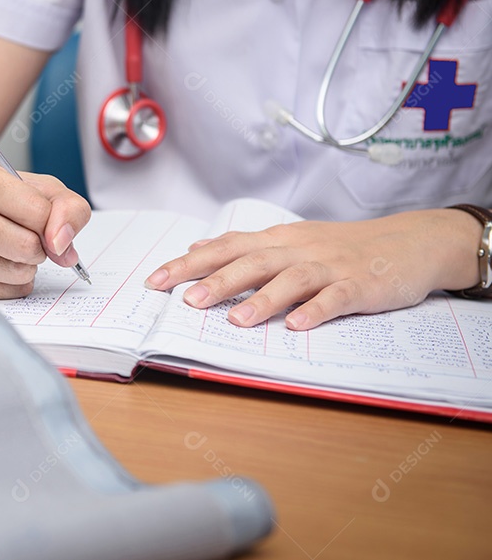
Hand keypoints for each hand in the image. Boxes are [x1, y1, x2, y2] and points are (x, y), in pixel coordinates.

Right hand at [0, 154, 91, 297]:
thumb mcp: (35, 185)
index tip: (42, 218)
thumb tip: (64, 251)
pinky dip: (11, 283)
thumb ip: (67, 208)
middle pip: (25, 246)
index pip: (36, 211)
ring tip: (11, 248)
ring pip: (14, 273)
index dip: (51, 221)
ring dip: (26, 266)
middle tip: (26, 235)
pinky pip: (2, 293)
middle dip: (39, 246)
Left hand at [144, 209, 481, 329]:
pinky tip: (297, 326)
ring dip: (262, 299)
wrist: (411, 241)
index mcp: (277, 239)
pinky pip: (336, 298)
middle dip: (216, 280)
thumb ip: (244, 246)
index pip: (226, 247)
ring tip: (235, 320)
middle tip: (186, 300)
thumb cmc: (342, 246)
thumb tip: (197, 249)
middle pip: (252, 261)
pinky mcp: (361, 285)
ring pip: (291, 279)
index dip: (190, 262)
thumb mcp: (290, 240)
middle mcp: (298, 249)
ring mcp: (330, 266)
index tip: (155, 280)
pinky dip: (316, 310)